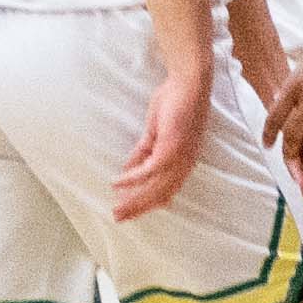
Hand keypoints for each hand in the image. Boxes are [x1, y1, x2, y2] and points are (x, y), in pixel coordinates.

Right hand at [116, 47, 206, 221]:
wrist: (187, 84)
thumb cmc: (174, 105)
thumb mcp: (155, 134)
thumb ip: (142, 153)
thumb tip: (127, 171)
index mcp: (183, 162)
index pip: (165, 191)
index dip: (147, 204)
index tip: (131, 213)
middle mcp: (184, 164)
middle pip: (159, 194)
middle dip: (138, 208)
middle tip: (118, 218)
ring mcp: (180, 157)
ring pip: (154, 187)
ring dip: (133, 199)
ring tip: (116, 208)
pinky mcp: (171, 148)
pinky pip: (148, 170)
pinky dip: (132, 178)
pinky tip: (117, 182)